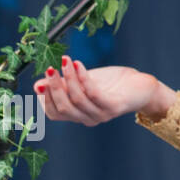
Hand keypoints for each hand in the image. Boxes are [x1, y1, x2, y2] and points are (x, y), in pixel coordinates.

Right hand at [35, 56, 156, 126]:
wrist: (143, 86)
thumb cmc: (112, 83)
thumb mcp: (83, 82)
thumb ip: (63, 84)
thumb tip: (37, 85)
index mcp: (79, 115)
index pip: (55, 113)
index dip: (45, 99)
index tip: (41, 80)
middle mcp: (88, 118)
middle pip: (63, 107)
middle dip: (53, 87)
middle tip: (49, 68)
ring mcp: (102, 115)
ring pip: (77, 99)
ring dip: (68, 79)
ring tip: (64, 61)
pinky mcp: (114, 107)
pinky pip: (93, 93)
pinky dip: (83, 78)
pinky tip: (78, 65)